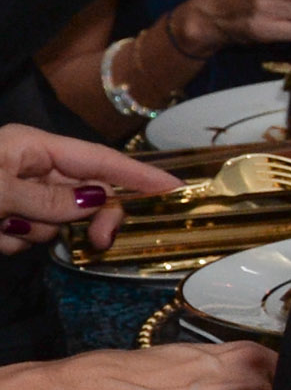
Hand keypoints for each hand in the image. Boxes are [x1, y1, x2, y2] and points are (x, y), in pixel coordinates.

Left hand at [0, 127, 173, 255]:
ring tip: (1, 226)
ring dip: (35, 232)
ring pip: (56, 220)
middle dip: (90, 217)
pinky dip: (13, 242)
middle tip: (100, 242)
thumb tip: (96, 202)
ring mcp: (18, 194)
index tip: (175, 187)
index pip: (98, 159)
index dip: (138, 173)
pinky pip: (31, 237)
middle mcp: (30, 168)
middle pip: (84, 193)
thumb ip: (48, 199)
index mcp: (31, 147)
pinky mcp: (6, 218)